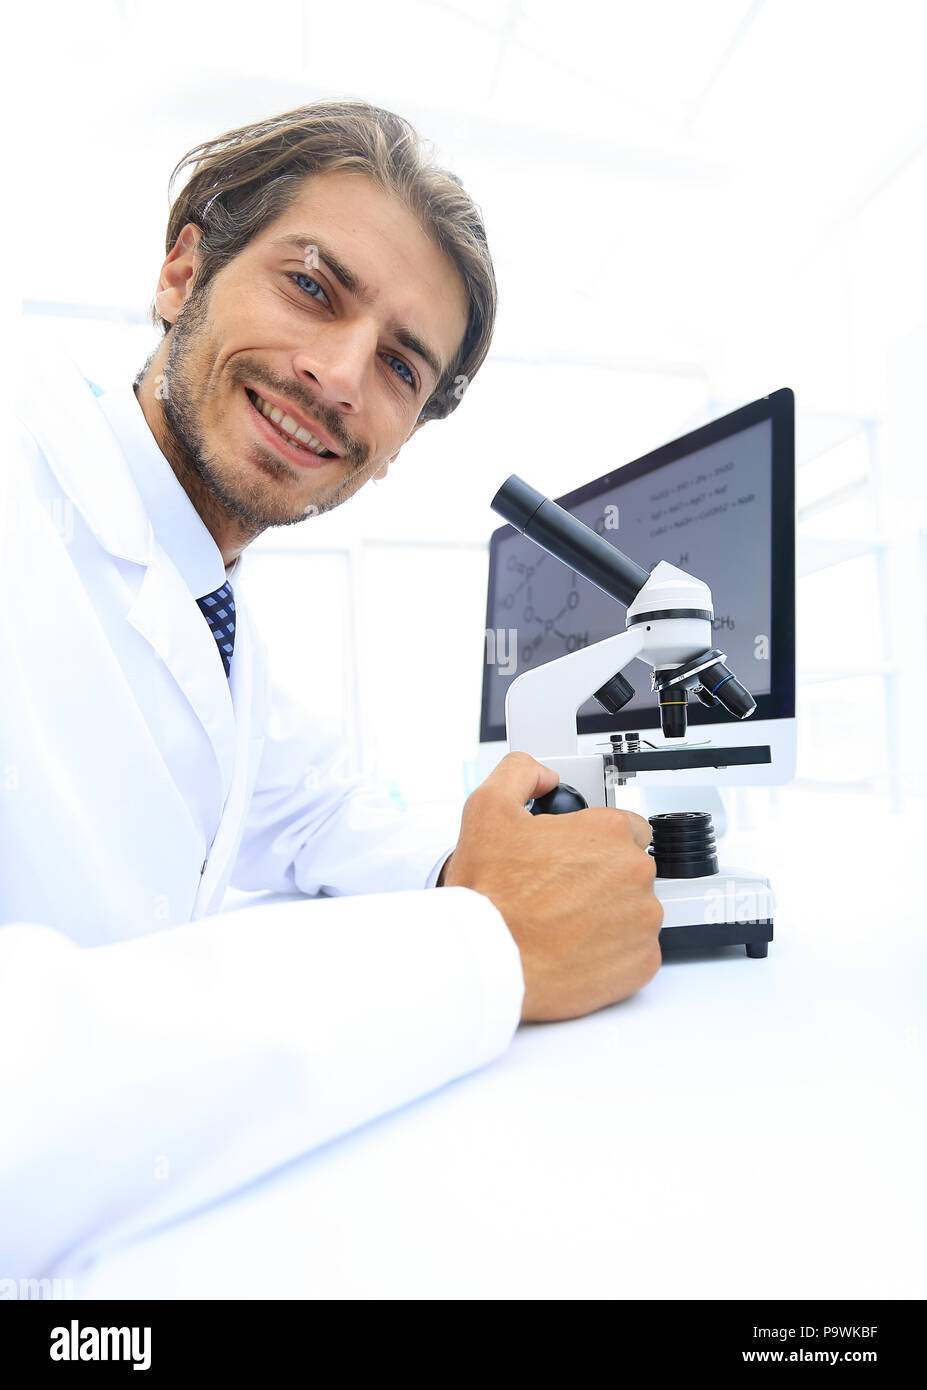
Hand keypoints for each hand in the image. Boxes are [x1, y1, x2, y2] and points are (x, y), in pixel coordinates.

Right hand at [441, 752, 662, 1021]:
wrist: (488, 959)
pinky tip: (578, 948)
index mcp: (608, 832)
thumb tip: (543, 775)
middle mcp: (634, 873)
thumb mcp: (487, 809)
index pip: (627, 827)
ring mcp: (642, 920)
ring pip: (636, 910)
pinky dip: (614, 952)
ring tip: (565, 922)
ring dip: (610, 914)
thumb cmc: (490, 894)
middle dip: (602, 878)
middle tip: (562, 892)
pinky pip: (638, 951)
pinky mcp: (641, 962)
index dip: (596, 842)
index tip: (576, 858)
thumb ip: (520, 773)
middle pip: (631, 868)